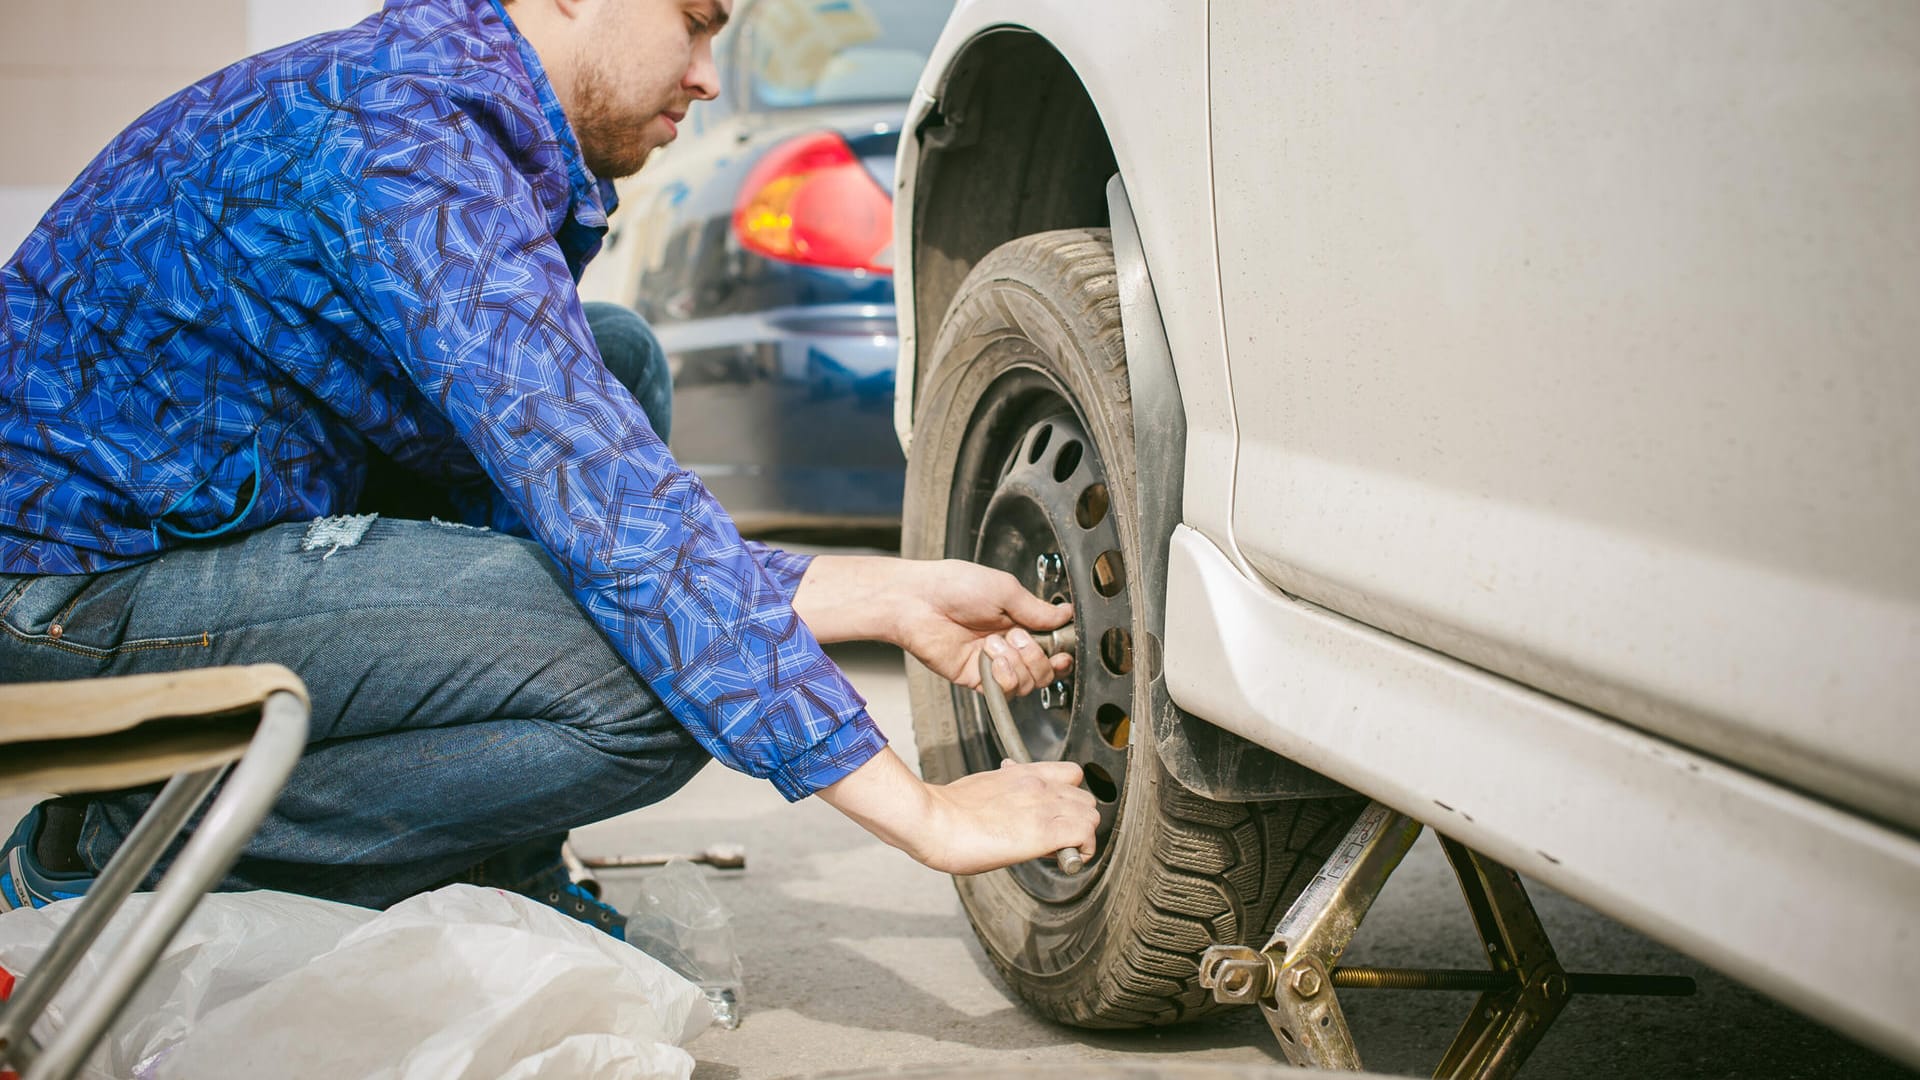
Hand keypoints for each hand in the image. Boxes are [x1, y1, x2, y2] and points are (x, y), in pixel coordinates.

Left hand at [788, 554, 1073, 695]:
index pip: (1052, 644)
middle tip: (1018, 636)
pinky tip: (992, 659)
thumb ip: (1037, 608)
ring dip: (1018, 663)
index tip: (1064, 648)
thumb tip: (1065, 615)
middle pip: (1045, 670)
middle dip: (1038, 656)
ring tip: (995, 643)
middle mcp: (1008, 644)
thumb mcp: (1005, 589)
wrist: (917, 601)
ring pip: (1028, 683)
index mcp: (1018, 620)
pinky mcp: (975, 679)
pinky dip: (1005, 677)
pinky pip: (1005, 690)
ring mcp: (992, 664)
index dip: (1061, 650)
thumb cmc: (954, 586)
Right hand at [919, 759, 1099, 874]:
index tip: (1059, 815)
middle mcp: (1038, 786)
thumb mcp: (982, 788)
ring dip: (1081, 835)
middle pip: (1086, 799)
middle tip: (1058, 838)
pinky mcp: (1044, 831)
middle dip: (1077, 820)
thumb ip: (1005, 793)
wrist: (932, 820)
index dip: (1071, 798)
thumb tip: (1009, 808)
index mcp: (1022, 773)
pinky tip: (1062, 858)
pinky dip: (1082, 850)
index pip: (1071, 774)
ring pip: (1091, 816)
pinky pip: (1086, 835)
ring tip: (1059, 849)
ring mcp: (1043, 807)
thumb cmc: (946, 811)